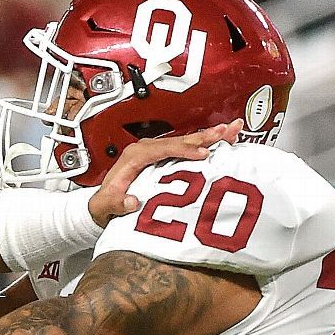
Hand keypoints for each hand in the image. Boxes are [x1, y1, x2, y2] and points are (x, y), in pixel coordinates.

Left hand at [87, 120, 242, 226]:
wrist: (103, 204)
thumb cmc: (105, 203)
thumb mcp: (107, 205)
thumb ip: (116, 203)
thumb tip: (131, 201)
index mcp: (133, 156)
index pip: (162, 149)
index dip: (183, 150)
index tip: (202, 154)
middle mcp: (145, 149)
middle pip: (179, 140)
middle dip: (204, 136)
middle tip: (226, 131)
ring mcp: (155, 152)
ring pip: (186, 141)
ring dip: (209, 136)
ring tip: (232, 130)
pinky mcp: (163, 157)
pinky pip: (186, 148)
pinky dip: (204, 144)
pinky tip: (222, 141)